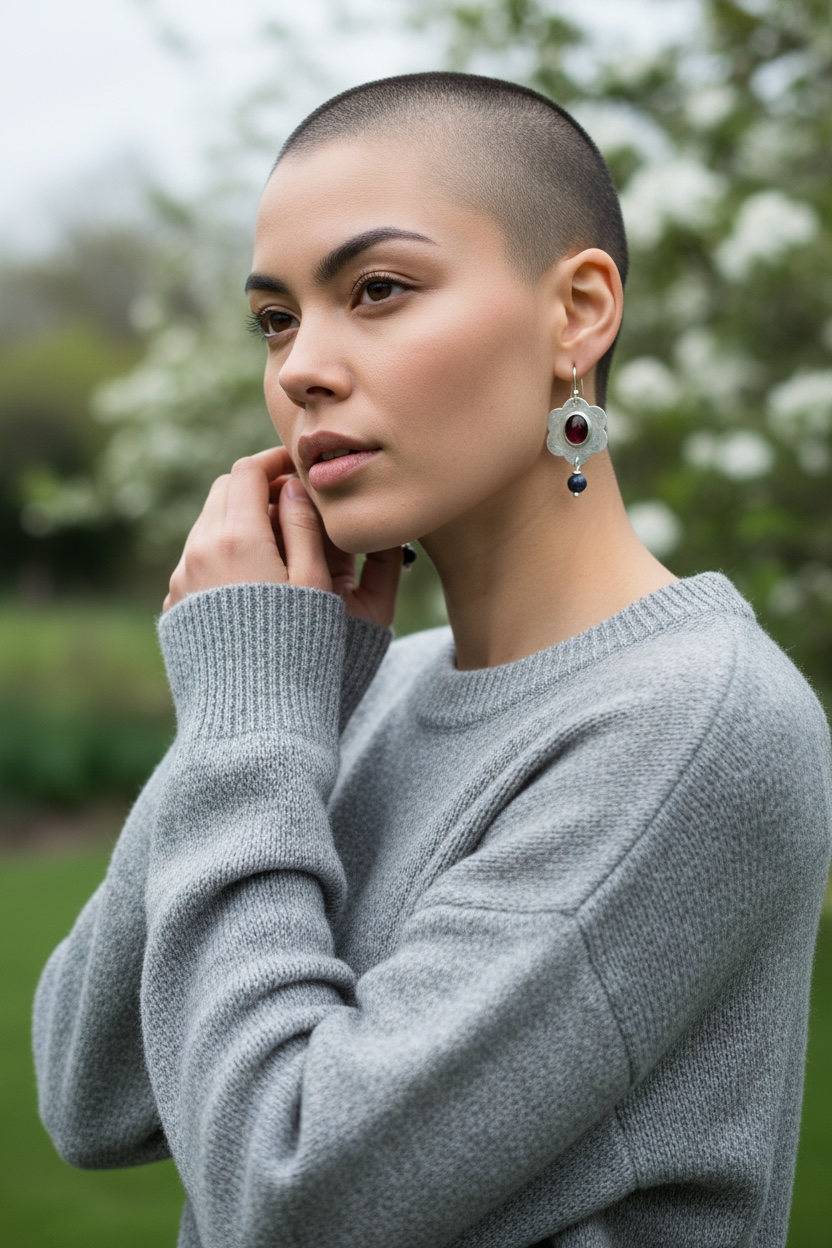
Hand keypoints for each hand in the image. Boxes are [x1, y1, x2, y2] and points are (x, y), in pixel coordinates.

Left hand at [163, 448, 402, 627]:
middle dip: (257, 489)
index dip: (275, 461)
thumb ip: (304, 527)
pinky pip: (198, 563)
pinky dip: (224, 554)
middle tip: (294, 503)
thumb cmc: (297, 651)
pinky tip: (255, 582)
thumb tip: (292, 487)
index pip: (247, 472)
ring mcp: (182, 580)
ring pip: (208, 527)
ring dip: (240, 523)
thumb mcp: (315, 584)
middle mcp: (199, 552)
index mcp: (236, 539)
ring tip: (280, 547)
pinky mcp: (177, 607)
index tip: (298, 466)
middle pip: (223, 493)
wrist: (252, 715)